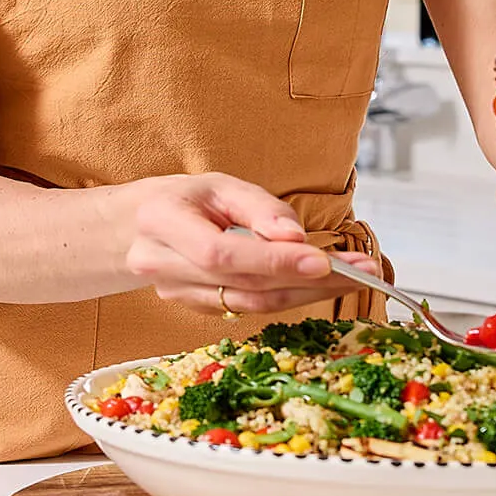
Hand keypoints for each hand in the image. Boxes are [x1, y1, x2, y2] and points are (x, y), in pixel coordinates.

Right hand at [121, 173, 381, 315]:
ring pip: (250, 304)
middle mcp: (162, 265)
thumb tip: (297, 238)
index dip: (272, 261)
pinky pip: (247, 310)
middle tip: (362, 270)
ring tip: (353, 277)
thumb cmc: (182, 200)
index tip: (322, 260)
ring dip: (306, 294)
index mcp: (162, 222)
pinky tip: (317, 285)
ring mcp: (175, 295)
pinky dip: (286, 298)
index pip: (222, 253)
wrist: (133, 230)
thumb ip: (259, 208)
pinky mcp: (193, 310)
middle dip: (307, 279)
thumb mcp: (218, 184)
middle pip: (243, 284)